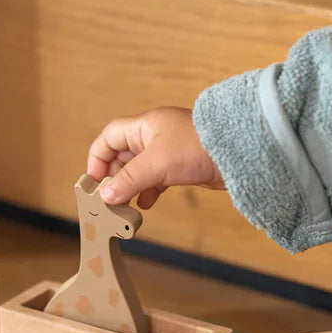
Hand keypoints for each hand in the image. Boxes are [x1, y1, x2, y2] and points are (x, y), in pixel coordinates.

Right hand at [87, 107, 225, 208]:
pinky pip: (155, 179)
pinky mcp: (180, 166)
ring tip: (124, 206)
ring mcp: (168, 151)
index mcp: (145, 126)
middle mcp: (154, 136)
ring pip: (139, 169)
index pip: (109, 137)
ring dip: (130, 187)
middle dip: (114, 177)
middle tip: (108, 200)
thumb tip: (106, 195)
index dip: (98, 157)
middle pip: (122, 156)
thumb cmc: (199, 147)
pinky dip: (148, 191)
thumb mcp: (157, 163)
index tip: (94, 181)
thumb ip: (130, 179)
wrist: (237, 154)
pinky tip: (145, 204)